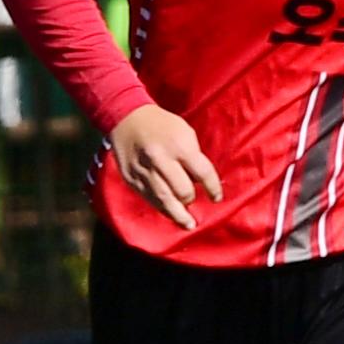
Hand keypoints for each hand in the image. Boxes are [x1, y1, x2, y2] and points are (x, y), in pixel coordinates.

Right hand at [107, 105, 221, 230]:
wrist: (127, 118)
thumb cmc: (162, 125)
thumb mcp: (184, 132)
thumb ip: (193, 156)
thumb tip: (200, 182)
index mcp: (179, 146)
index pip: (203, 173)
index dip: (213, 188)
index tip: (216, 198)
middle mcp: (161, 160)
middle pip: (182, 191)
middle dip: (190, 199)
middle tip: (192, 201)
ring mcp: (144, 171)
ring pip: (164, 200)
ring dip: (178, 215)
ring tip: (188, 225)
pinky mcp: (132, 179)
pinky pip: (149, 199)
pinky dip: (161, 208)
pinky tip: (169, 214)